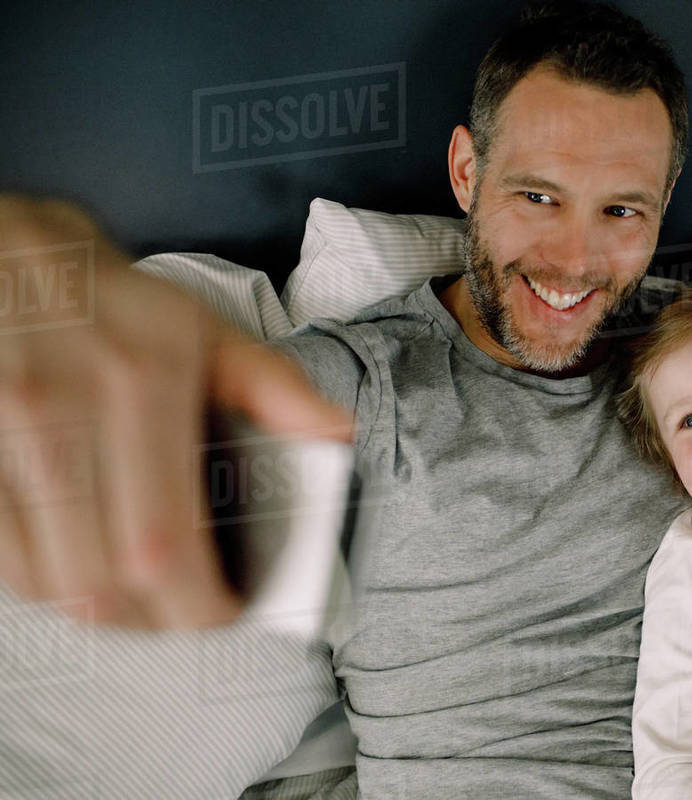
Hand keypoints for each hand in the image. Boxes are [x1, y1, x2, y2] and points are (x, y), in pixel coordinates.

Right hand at [0, 195, 352, 627]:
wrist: (7, 257)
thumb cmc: (115, 303)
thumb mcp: (203, 328)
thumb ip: (273, 387)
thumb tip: (337, 433)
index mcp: (139, 381)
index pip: (163, 543)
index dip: (196, 604)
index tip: (224, 612)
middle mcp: (57, 410)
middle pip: (99, 582)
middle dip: (151, 620)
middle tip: (184, 612)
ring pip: (43, 581)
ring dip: (98, 608)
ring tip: (140, 596)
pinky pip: (0, 557)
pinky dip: (45, 580)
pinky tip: (82, 563)